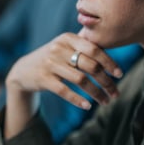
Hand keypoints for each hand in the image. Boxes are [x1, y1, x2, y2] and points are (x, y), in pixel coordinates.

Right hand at [6, 32, 122, 109]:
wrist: (23, 70)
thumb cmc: (53, 59)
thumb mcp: (65, 47)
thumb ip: (84, 48)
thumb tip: (112, 60)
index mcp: (68, 38)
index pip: (94, 49)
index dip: (109, 62)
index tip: (119, 74)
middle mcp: (59, 48)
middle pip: (90, 66)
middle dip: (106, 81)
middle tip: (116, 93)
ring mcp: (50, 64)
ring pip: (80, 80)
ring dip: (96, 93)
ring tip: (105, 101)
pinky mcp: (43, 79)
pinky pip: (65, 91)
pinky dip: (78, 99)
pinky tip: (88, 106)